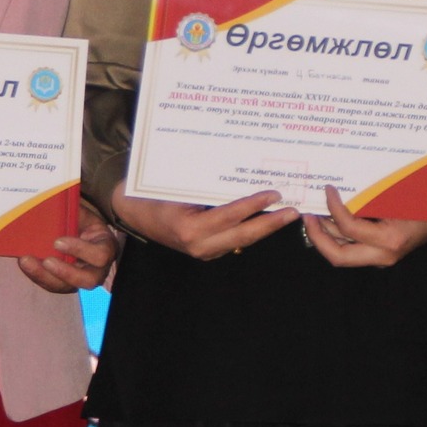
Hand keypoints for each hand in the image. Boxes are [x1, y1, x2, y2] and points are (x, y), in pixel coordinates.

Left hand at [19, 207, 120, 292]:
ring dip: (44, 276)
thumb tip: (55, 199)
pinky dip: (37, 274)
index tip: (58, 242)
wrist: (75, 227)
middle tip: (46, 261)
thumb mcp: (81, 212)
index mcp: (106, 247)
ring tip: (26, 261)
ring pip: (66, 287)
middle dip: (65, 272)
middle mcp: (97, 268)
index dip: (80, 250)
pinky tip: (25, 263)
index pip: (100, 255)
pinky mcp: (65, 283)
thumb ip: (72, 210)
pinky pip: (52, 284)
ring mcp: (80, 278)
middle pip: (88, 280)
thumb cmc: (80, 218)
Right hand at [109, 185, 298, 261]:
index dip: (254, 205)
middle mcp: (199, 246)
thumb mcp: (178, 187)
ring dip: (265, 227)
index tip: (274, 193)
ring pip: (242, 240)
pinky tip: (266, 218)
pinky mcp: (207, 251)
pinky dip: (251, 229)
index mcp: (190, 229)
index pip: (230, 216)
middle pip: (244, 235)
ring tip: (287, 213)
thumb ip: (207, 189)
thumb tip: (241, 175)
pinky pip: (234, 240)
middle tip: (293, 211)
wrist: (132, 212)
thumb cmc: (152, 195)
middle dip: (271, 224)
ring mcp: (204, 252)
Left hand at [299, 177, 426, 268]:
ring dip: (325, 234)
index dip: (333, 208)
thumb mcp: (399, 195)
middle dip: (317, 237)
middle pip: (338, 256)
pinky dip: (338, 235)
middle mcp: (384, 255)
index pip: (349, 228)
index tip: (328, 189)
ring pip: (342, 253)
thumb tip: (339, 189)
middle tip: (307, 216)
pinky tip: (331, 218)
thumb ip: (370, 197)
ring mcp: (381, 258)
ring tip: (314, 213)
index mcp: (390, 240)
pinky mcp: (380, 254)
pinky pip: (352, 248)